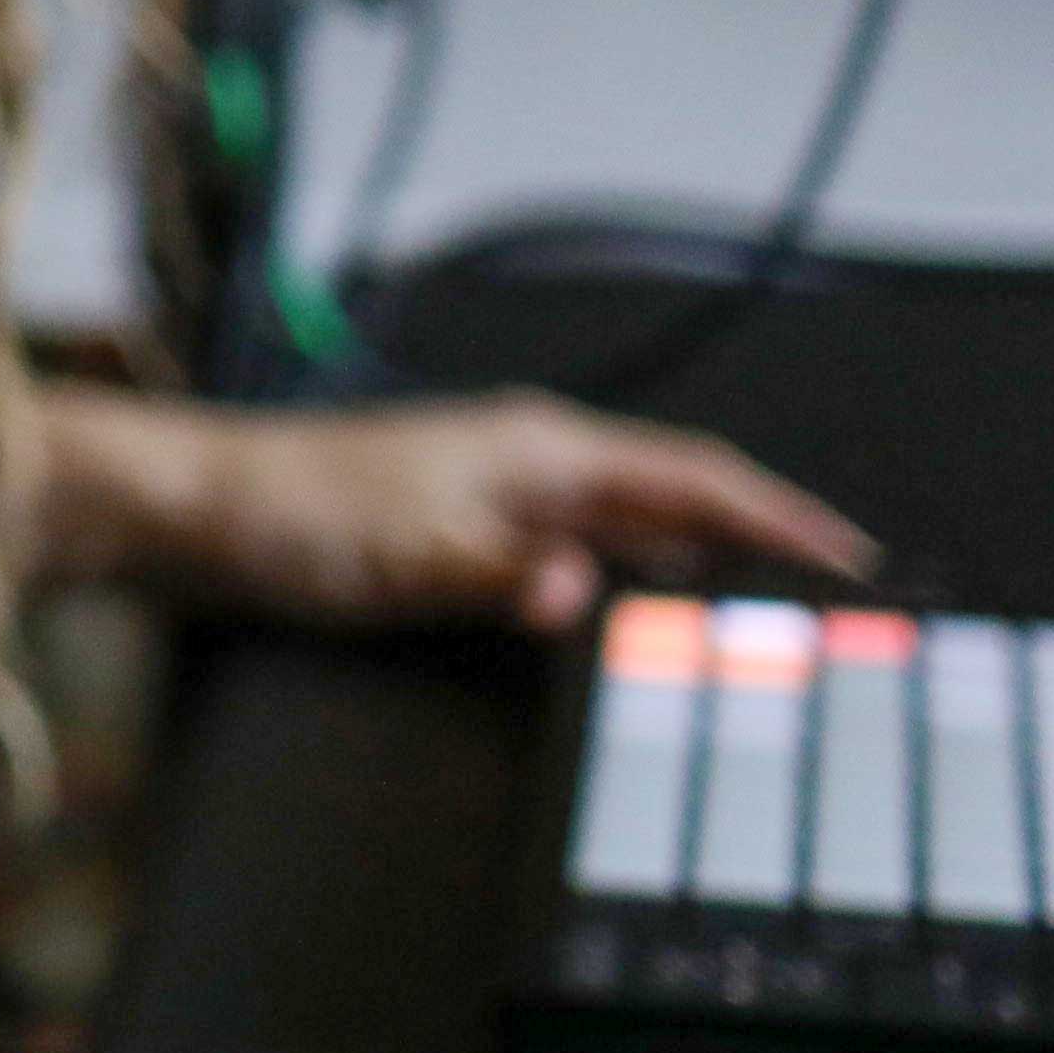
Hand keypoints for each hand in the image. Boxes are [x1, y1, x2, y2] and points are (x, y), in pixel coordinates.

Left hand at [77, 387, 876, 632]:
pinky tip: (647, 600)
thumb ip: (502, 573)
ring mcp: (503, 483)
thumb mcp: (407, 554)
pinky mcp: (471, 517)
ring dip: (705, 554)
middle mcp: (532, 455)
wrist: (200, 504)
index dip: (778, 517)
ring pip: (637, 516)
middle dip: (763, 536)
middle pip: (679, 493)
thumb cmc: (295, 515)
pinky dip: (637, 568)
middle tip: (842, 593)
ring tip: (776, 603)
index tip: (853, 557)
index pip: (693, 478)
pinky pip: (588, 540)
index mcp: (538, 449)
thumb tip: (578, 589)